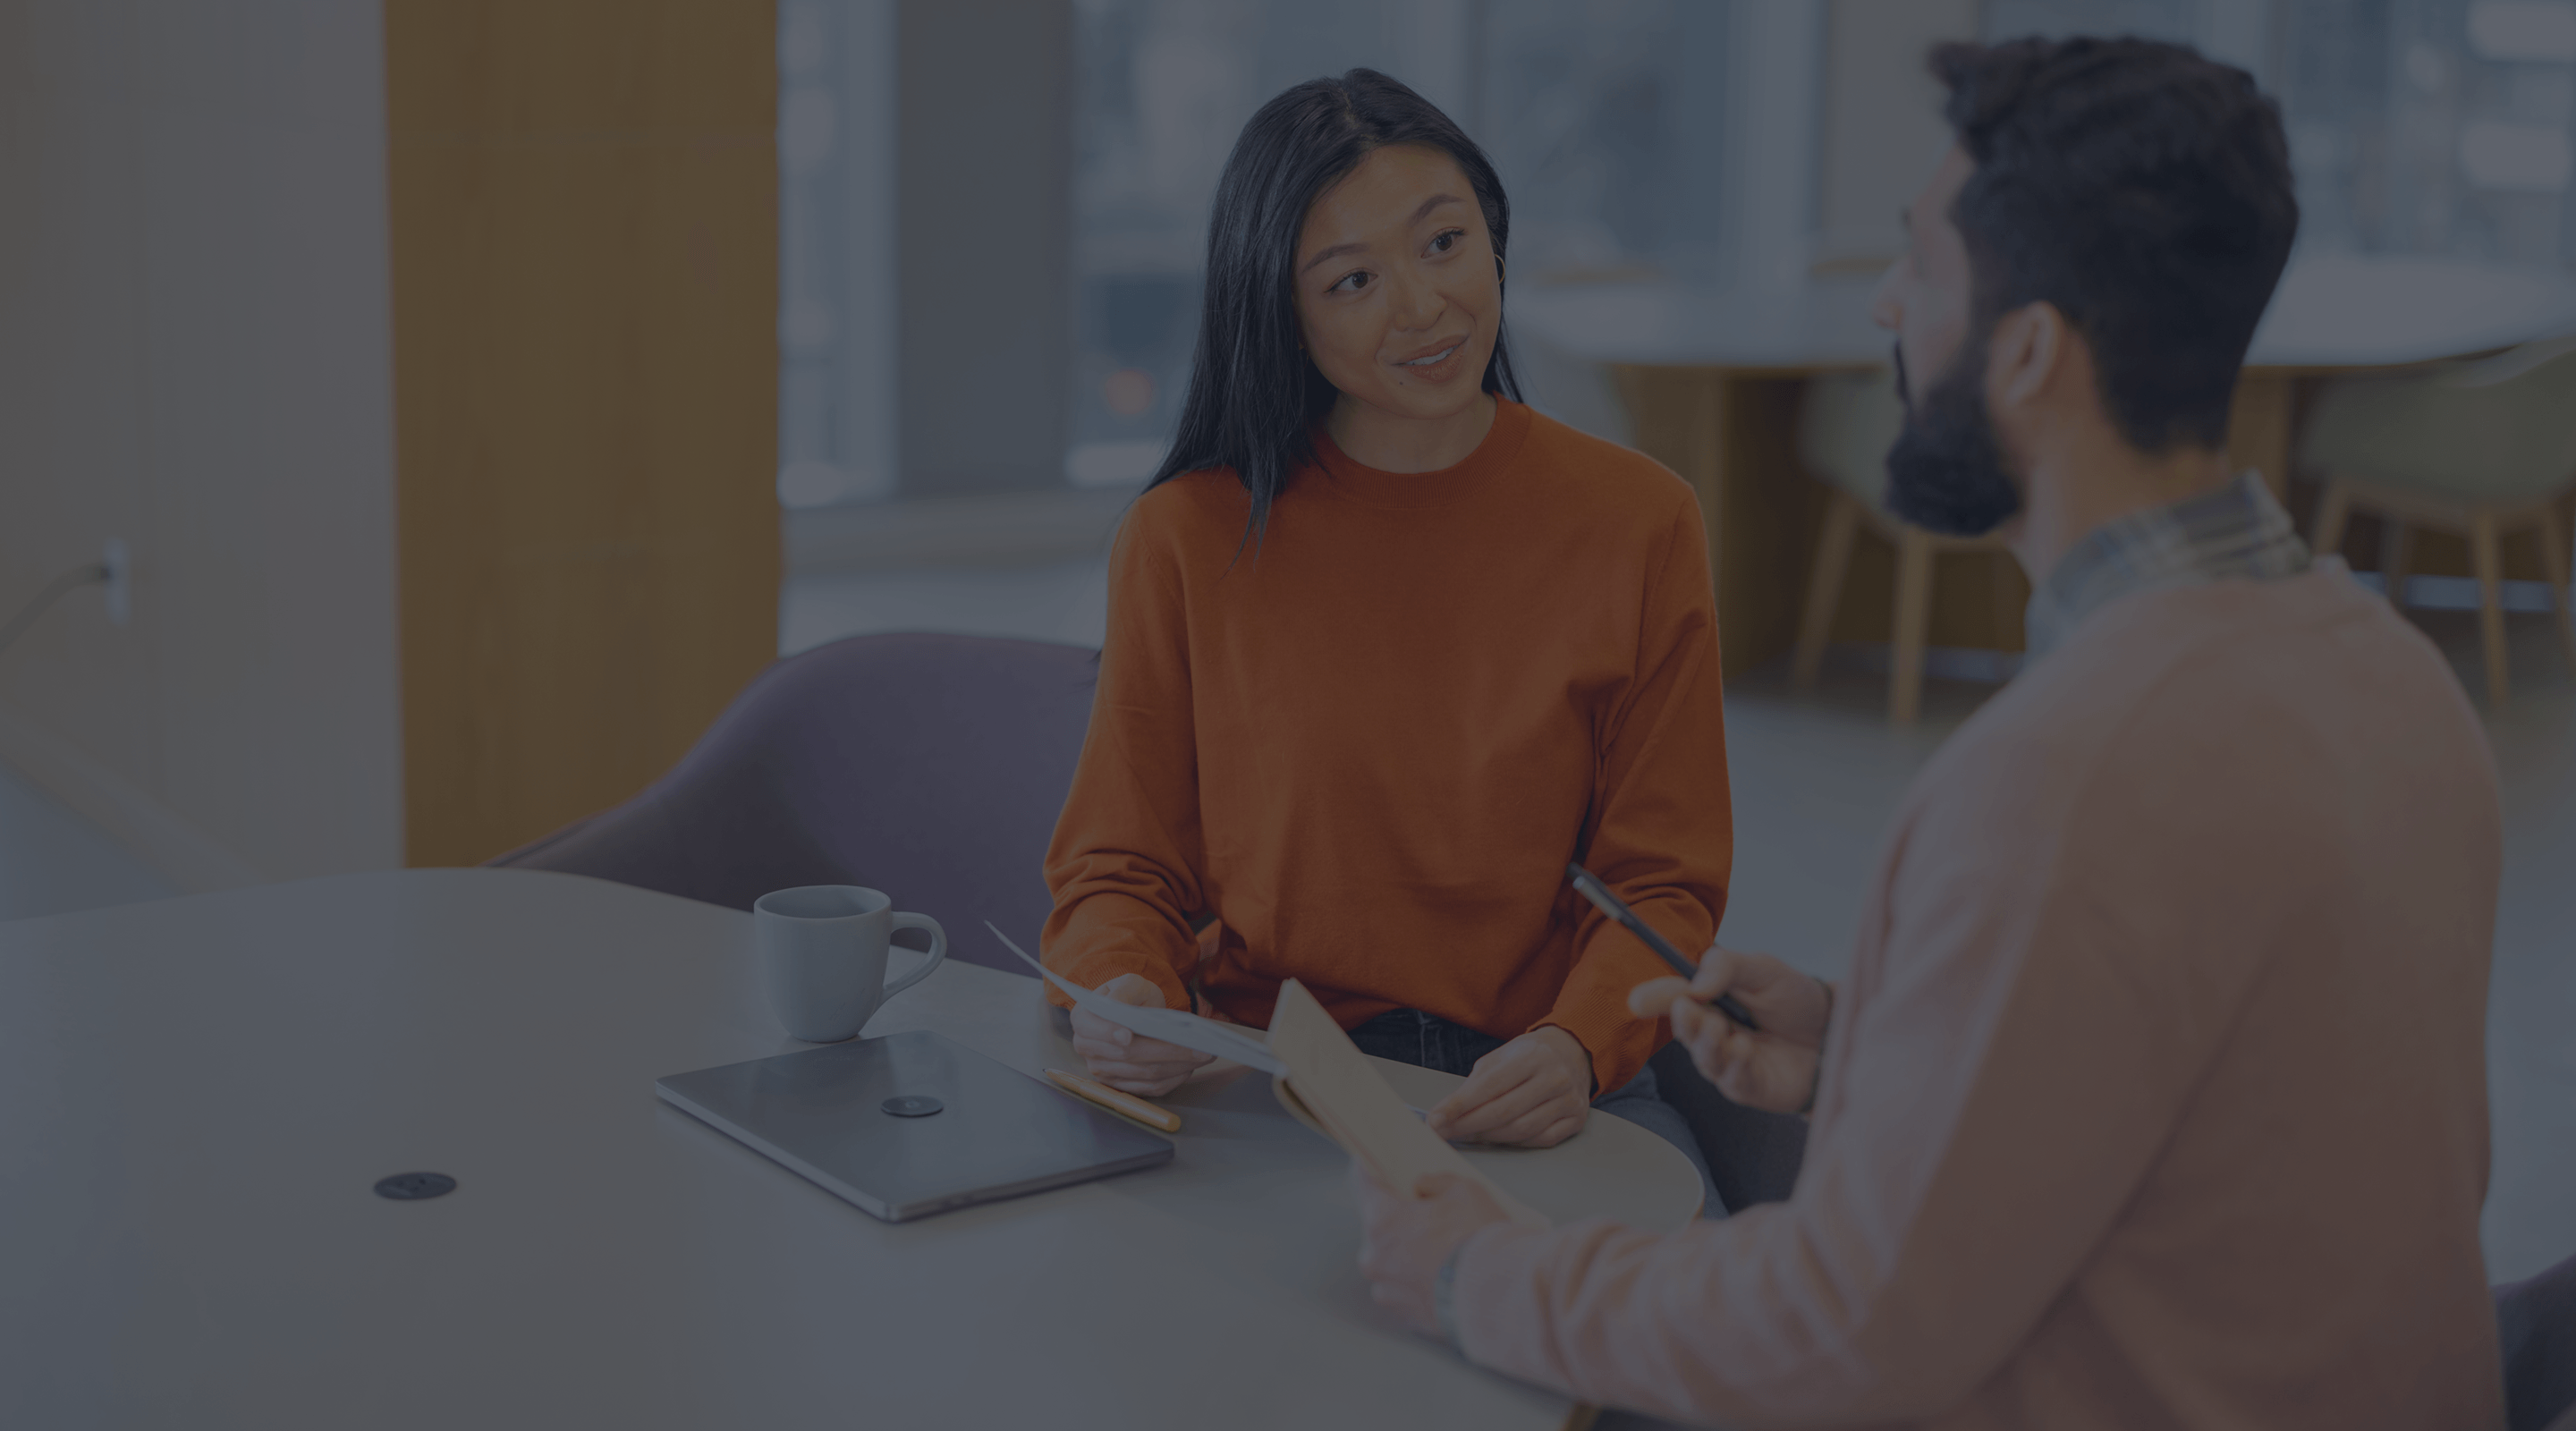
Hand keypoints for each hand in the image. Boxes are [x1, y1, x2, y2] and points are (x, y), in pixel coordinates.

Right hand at [1068, 972, 1213, 1095]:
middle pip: (1128, 1055)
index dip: (1110, 1033)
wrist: (1133, 1011)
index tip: (1129, 1036)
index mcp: (1083, 1020)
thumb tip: (1119, 1007)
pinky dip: (1173, 1079)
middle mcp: (1088, 1049)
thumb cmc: (1130, 995)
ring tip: (1204, 1055)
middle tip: (1199, 1046)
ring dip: (1177, 1066)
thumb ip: (1122, 993)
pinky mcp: (1121, 1086)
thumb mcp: (1128, 983)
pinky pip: (1150, 1089)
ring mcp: (1103, 1071)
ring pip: (1144, 1074)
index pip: (1094, 1030)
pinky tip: (1191, 1067)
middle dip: (1166, 1051)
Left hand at [1352, 1166, 1511, 1337]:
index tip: (1372, 1164)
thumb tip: (1422, 1186)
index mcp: (1382, 1220)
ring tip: (1442, 1252)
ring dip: (1408, 1254)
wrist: (1500, 1294)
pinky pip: (1404, 1289)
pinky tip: (1444, 1276)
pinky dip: (1418, 1281)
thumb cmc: (1479, 1239)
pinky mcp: (1404, 1315)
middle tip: (1427, 1216)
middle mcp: (1375, 1257)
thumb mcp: (1465, 1190)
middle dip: (1399, 1219)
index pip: (1364, 1185)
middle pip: (1379, 1227)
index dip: (1371, 1171)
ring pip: (1391, 1261)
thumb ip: (1436, 1183)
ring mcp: (1387, 1290)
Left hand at [1425, 1026, 1591, 1147]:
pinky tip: (1499, 1137)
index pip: (1489, 1086)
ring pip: (1521, 1130)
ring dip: (1488, 1137)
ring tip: (1468, 1135)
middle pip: (1503, 1112)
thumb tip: (1449, 1112)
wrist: (1573, 1052)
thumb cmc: (1531, 1055)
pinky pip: (1539, 1139)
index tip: (1436, 1118)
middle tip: (1445, 1132)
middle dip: (1467, 1125)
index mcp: (1532, 1056)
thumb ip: (1478, 1082)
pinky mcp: (1576, 1119)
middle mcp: (1554, 1078)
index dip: (1459, 1105)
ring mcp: (1568, 1100)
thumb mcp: (1502, 1056)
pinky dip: (1515, 1142)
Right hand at [1628, 946, 1829, 1114]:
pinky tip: (1745, 1048)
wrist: (1835, 1030)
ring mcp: (1728, 1062)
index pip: (1674, 998)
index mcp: (1709, 1000)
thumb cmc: (1794, 998)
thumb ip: (1726, 967)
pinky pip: (1732, 1080)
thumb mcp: (1762, 967)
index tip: (1638, 1001)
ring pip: (1705, 1058)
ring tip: (1722, 1027)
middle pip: (1685, 1031)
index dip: (1654, 999)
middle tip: (1686, 1007)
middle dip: (1683, 1021)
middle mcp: (1712, 1032)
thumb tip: (1693, 986)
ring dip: (1708, 1043)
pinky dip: (1735, 1064)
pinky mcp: (1747, 1087)